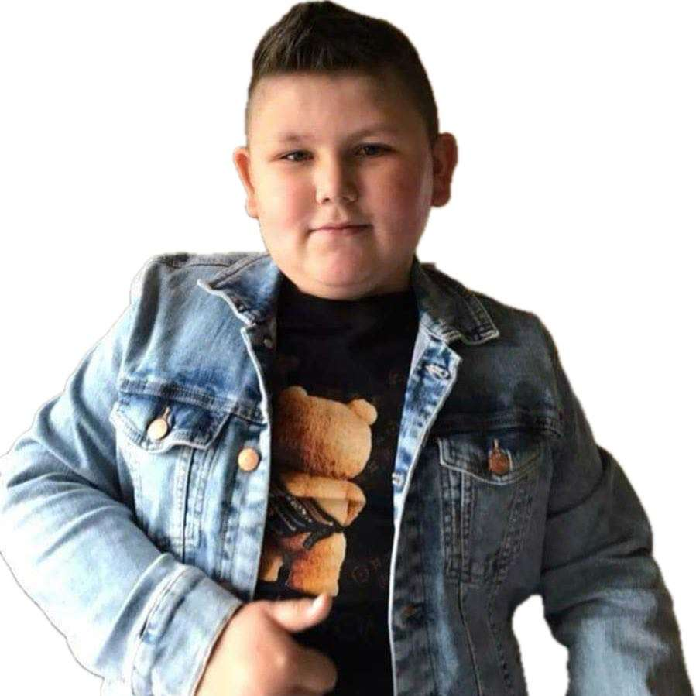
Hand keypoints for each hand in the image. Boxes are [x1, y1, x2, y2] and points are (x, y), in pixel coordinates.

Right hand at [194, 593, 337, 695]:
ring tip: (270, 684)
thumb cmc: (234, 634)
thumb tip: (328, 601)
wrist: (193, 659)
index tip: (297, 659)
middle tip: (280, 672)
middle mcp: (279, 694)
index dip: (315, 665)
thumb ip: (299, 612)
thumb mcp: (265, 614)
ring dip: (290, 694)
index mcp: (286, 664)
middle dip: (302, 684)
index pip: (327, 675)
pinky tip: (262, 691)